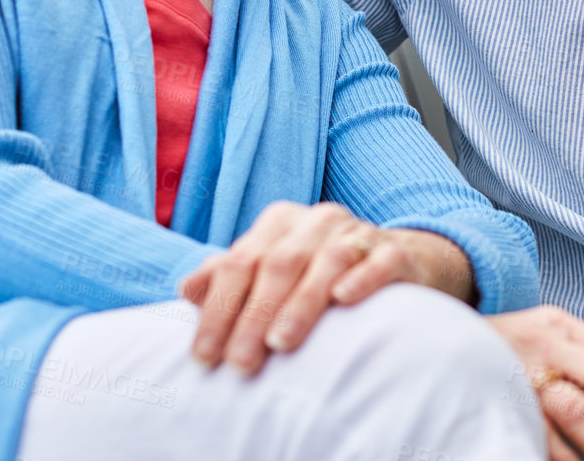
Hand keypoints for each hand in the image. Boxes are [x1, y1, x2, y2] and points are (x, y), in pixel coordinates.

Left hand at [178, 201, 473, 376]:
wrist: (396, 261)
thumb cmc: (317, 274)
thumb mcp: (270, 272)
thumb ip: (230, 279)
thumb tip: (187, 289)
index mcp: (280, 223)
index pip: (240, 262)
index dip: (218, 309)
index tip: (204, 357)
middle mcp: (317, 221)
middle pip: (279, 264)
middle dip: (254, 316)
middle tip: (240, 363)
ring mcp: (359, 233)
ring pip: (328, 261)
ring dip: (302, 303)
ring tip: (280, 342)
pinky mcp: (395, 252)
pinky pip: (381, 261)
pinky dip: (362, 278)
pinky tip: (345, 299)